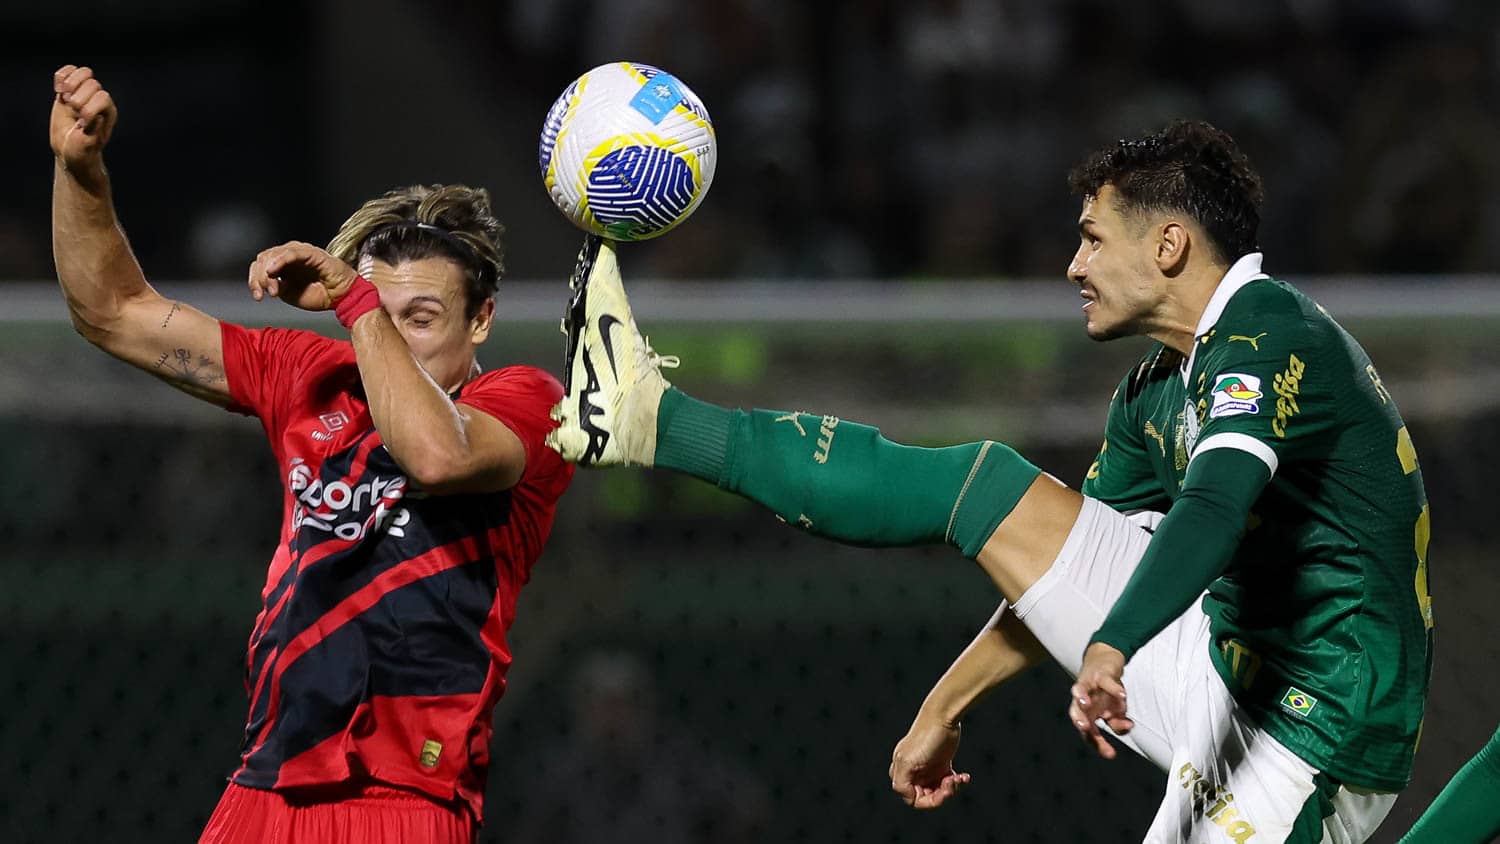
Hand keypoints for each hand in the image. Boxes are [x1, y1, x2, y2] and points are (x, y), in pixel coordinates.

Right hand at [51, 65, 116, 181]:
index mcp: (108, 113)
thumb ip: (92, 132)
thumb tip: (98, 116)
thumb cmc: (80, 151)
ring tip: (64, 96)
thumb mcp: (85, 147)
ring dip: (71, 82)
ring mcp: (84, 94)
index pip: (103, 97)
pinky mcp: (69, 91)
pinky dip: (61, 75)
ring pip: (85, 73)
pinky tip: (58, 89)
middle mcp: (99, 101)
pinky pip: (69, 71)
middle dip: (78, 97)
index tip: (81, 123)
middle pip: (93, 84)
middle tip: (72, 110)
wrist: (69, 149)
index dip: (89, 108)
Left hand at [248, 241, 361, 311]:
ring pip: (273, 255)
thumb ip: (276, 287)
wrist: (342, 296)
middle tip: (265, 294)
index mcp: (282, 266)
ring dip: (268, 273)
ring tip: (273, 289)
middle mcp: (288, 257)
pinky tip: (274, 271)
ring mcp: (299, 253)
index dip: (255, 280)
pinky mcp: (310, 252)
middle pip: (263, 259)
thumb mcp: (290, 295)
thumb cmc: (321, 295)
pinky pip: (291, 253)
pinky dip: (280, 261)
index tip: (258, 296)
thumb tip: (265, 284)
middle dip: (260, 278)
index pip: (260, 266)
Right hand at [889, 714, 969, 809]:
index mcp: (902, 772)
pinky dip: (957, 782)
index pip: (912, 799)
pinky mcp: (941, 764)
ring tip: (959, 778)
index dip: (927, 800)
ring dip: (950, 788)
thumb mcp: (908, 761)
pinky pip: (948, 782)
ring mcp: (928, 768)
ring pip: (938, 790)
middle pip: (926, 796)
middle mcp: (914, 772)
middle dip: (941, 794)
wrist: (943, 717)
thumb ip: (901, 782)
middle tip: (951, 783)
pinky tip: (964, 776)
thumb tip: (906, 796)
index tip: (939, 791)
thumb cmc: (926, 737)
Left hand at [1068, 642, 1131, 758]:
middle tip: (1085, 728)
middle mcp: (1084, 700)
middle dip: (1079, 719)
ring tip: (1086, 705)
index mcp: (1086, 714)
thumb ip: (1118, 723)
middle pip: (1075, 711)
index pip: (1088, 732)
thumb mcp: (1114, 710)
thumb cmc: (1105, 691)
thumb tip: (1127, 727)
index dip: (1097, 743)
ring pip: (1079, 691)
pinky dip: (1113, 687)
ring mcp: (1089, 685)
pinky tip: (1122, 695)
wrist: (1104, 662)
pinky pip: (1105, 681)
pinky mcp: (1099, 674)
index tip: (1111, 754)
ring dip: (1081, 698)